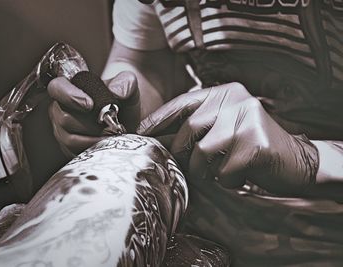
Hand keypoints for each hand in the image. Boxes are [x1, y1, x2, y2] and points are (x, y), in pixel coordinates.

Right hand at [48, 71, 139, 156]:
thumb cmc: (125, 102)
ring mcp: (62, 129)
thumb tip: (116, 92)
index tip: (90, 105)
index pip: (58, 87)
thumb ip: (125, 84)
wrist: (130, 122)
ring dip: (94, 139)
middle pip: (65, 118)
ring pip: (70, 139)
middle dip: (91, 124)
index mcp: (73, 87)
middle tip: (111, 125)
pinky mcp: (68, 148)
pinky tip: (107, 144)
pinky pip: (75, 153)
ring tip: (112, 135)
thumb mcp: (130, 88)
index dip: (70, 96)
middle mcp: (62, 107)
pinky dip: (94, 150)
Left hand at [137, 82, 318, 194]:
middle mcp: (235, 100)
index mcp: (224, 93)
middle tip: (190, 168)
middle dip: (182, 154)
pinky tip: (240, 176)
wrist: (297, 162)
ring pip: (202, 152)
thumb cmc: (250, 148)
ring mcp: (247, 119)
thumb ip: (195, 129)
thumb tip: (156, 141)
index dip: (157, 119)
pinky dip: (226, 180)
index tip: (138, 134)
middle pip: (188, 128)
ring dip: (205, 171)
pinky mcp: (256, 143)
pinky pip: (222, 171)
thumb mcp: (222, 130)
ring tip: (220, 171)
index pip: (181, 103)